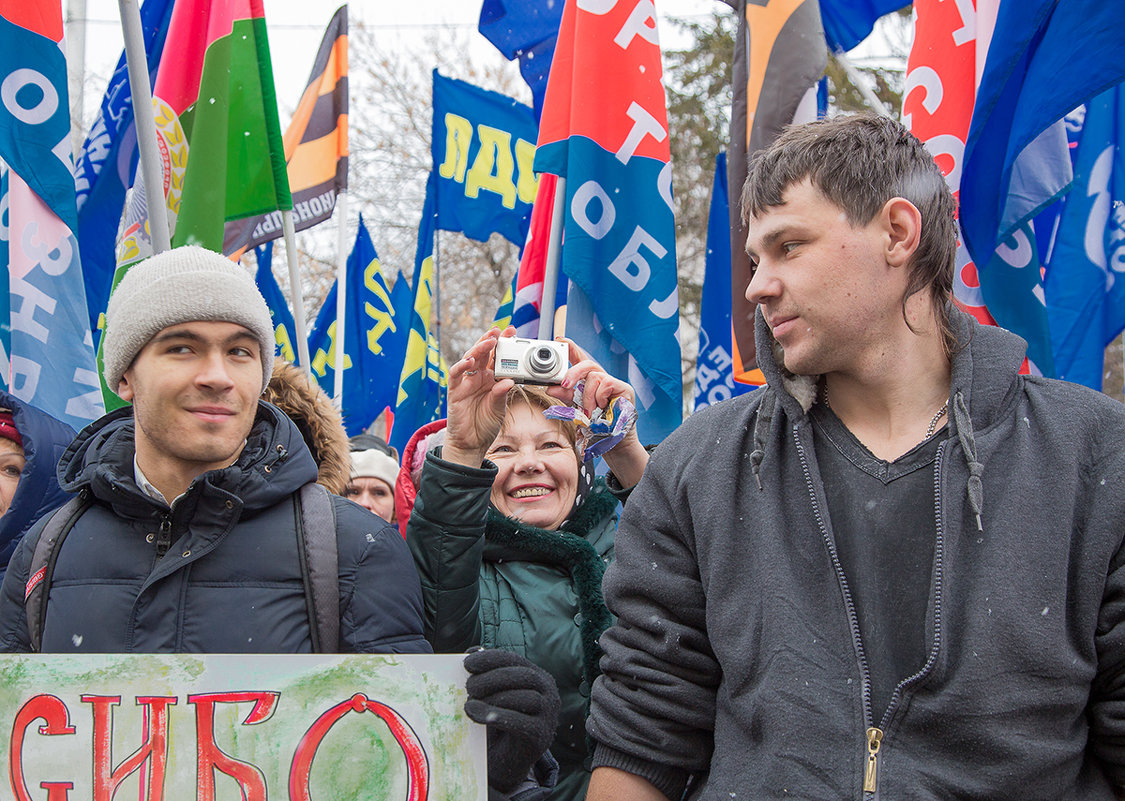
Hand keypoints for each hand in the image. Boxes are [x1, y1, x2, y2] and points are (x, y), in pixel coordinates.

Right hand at [444, 328, 514, 466]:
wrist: (471, 443)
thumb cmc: (486, 424)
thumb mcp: (499, 408)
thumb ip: (502, 394)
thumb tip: (509, 380)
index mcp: (491, 378)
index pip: (497, 356)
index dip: (503, 343)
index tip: (513, 331)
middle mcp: (478, 377)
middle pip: (483, 353)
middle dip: (491, 340)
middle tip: (501, 330)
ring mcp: (465, 382)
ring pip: (470, 359)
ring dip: (478, 348)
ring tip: (489, 341)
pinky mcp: (454, 391)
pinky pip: (455, 375)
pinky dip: (461, 366)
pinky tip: (469, 360)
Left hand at [463, 648, 560, 793]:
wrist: (503, 763)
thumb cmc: (496, 723)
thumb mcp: (490, 695)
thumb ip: (484, 673)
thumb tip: (472, 651)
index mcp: (537, 676)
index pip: (515, 660)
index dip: (490, 659)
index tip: (467, 663)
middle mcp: (548, 692)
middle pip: (522, 676)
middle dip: (492, 678)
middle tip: (467, 687)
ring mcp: (549, 715)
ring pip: (524, 698)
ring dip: (492, 698)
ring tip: (468, 704)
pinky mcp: (541, 736)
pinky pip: (521, 722)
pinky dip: (495, 715)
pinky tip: (474, 713)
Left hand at [546, 338, 635, 418]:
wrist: (612, 439)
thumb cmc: (595, 422)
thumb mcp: (575, 407)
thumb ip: (565, 395)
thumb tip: (550, 387)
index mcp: (589, 381)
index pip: (580, 359)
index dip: (572, 348)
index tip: (560, 339)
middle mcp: (601, 378)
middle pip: (587, 363)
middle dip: (574, 372)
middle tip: (565, 384)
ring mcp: (614, 382)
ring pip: (594, 376)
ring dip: (587, 395)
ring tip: (589, 409)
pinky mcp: (624, 388)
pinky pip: (606, 383)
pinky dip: (600, 396)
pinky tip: (603, 406)